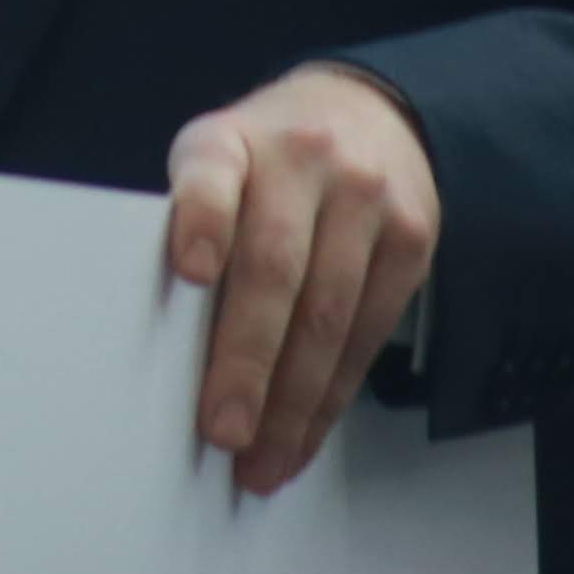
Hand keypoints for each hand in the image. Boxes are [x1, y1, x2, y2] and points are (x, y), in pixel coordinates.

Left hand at [164, 64, 438, 497]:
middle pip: (275, 269)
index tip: (190, 270)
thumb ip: (192, 231)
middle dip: (248, 362)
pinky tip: (304, 433)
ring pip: (330, 313)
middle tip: (224, 431)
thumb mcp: (216, 165)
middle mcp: (303, 159)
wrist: (365, 113)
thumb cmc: (264, 162)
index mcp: (232, 141)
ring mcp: (365, 196)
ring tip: (262, 460)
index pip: (211, 173)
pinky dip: (332, 396)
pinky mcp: (411, 237)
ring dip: (293, 402)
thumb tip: (162, 354)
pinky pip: (370, 332)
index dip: (202, 219)